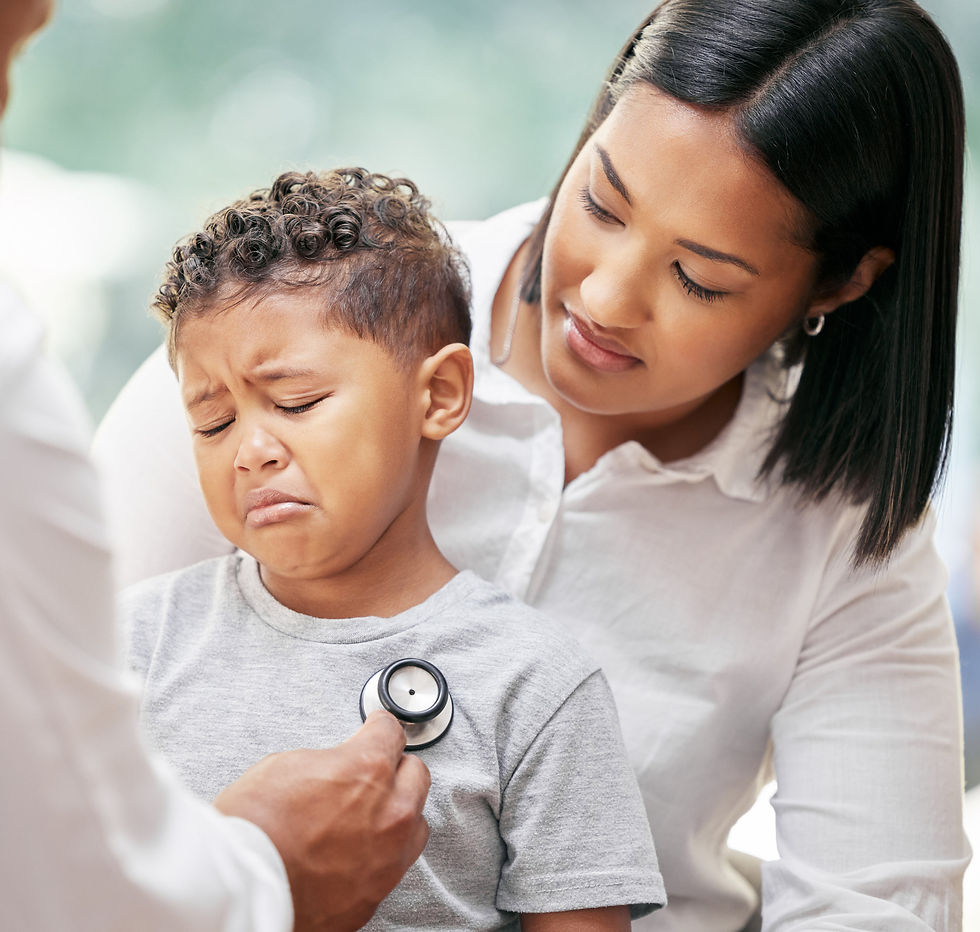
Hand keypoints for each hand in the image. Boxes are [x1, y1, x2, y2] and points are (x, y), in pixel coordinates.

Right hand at [214, 710, 429, 931]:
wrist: (240, 888)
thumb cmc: (253, 830)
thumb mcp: (287, 765)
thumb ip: (329, 761)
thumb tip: (336, 766)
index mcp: (369, 769)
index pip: (392, 733)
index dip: (379, 727)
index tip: (377, 729)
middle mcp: (389, 812)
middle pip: (416, 774)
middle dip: (396, 768)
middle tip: (377, 769)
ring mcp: (387, 857)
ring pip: (416, 823)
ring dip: (399, 812)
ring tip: (374, 812)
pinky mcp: (376, 894)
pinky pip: (395, 864)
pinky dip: (381, 853)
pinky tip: (358, 849)